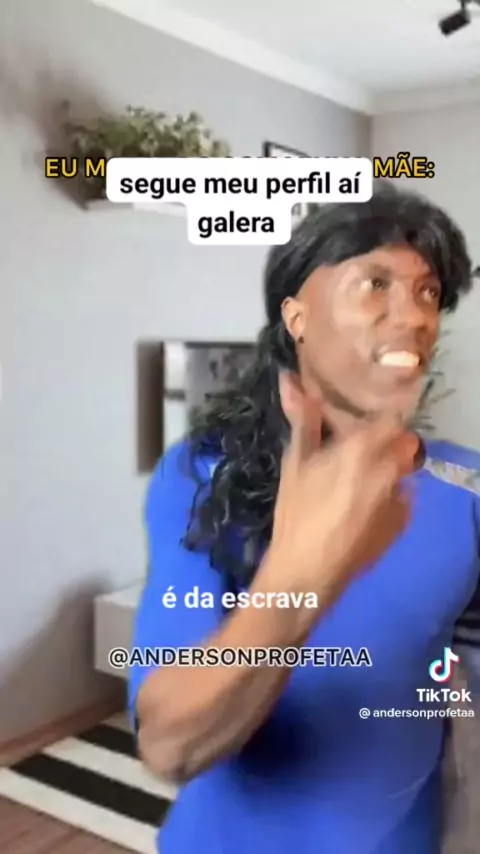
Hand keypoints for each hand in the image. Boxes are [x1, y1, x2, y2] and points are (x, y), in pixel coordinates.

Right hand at [269, 372, 418, 600]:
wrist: (307, 573)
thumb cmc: (295, 514)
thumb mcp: (295, 462)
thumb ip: (302, 418)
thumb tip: (289, 378)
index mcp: (363, 449)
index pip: (390, 418)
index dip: (377, 419)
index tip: (359, 424)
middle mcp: (390, 469)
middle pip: (399, 444)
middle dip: (380, 446)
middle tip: (351, 456)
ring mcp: (401, 497)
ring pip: (401, 470)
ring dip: (384, 471)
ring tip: (351, 487)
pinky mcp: (403, 522)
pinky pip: (401, 497)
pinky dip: (386, 497)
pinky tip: (359, 511)